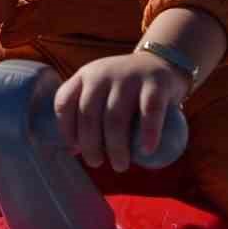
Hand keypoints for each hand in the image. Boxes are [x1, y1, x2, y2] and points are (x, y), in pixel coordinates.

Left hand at [54, 52, 189, 171]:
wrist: (162, 63)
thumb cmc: (126, 87)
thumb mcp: (101, 90)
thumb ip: (86, 113)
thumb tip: (74, 151)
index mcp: (85, 76)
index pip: (64, 102)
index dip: (66, 130)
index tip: (76, 150)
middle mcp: (103, 74)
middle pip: (89, 115)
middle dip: (90, 146)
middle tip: (97, 163)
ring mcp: (129, 77)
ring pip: (115, 118)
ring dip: (116, 147)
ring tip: (120, 165)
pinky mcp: (156, 83)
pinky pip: (149, 111)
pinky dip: (148, 133)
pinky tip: (147, 150)